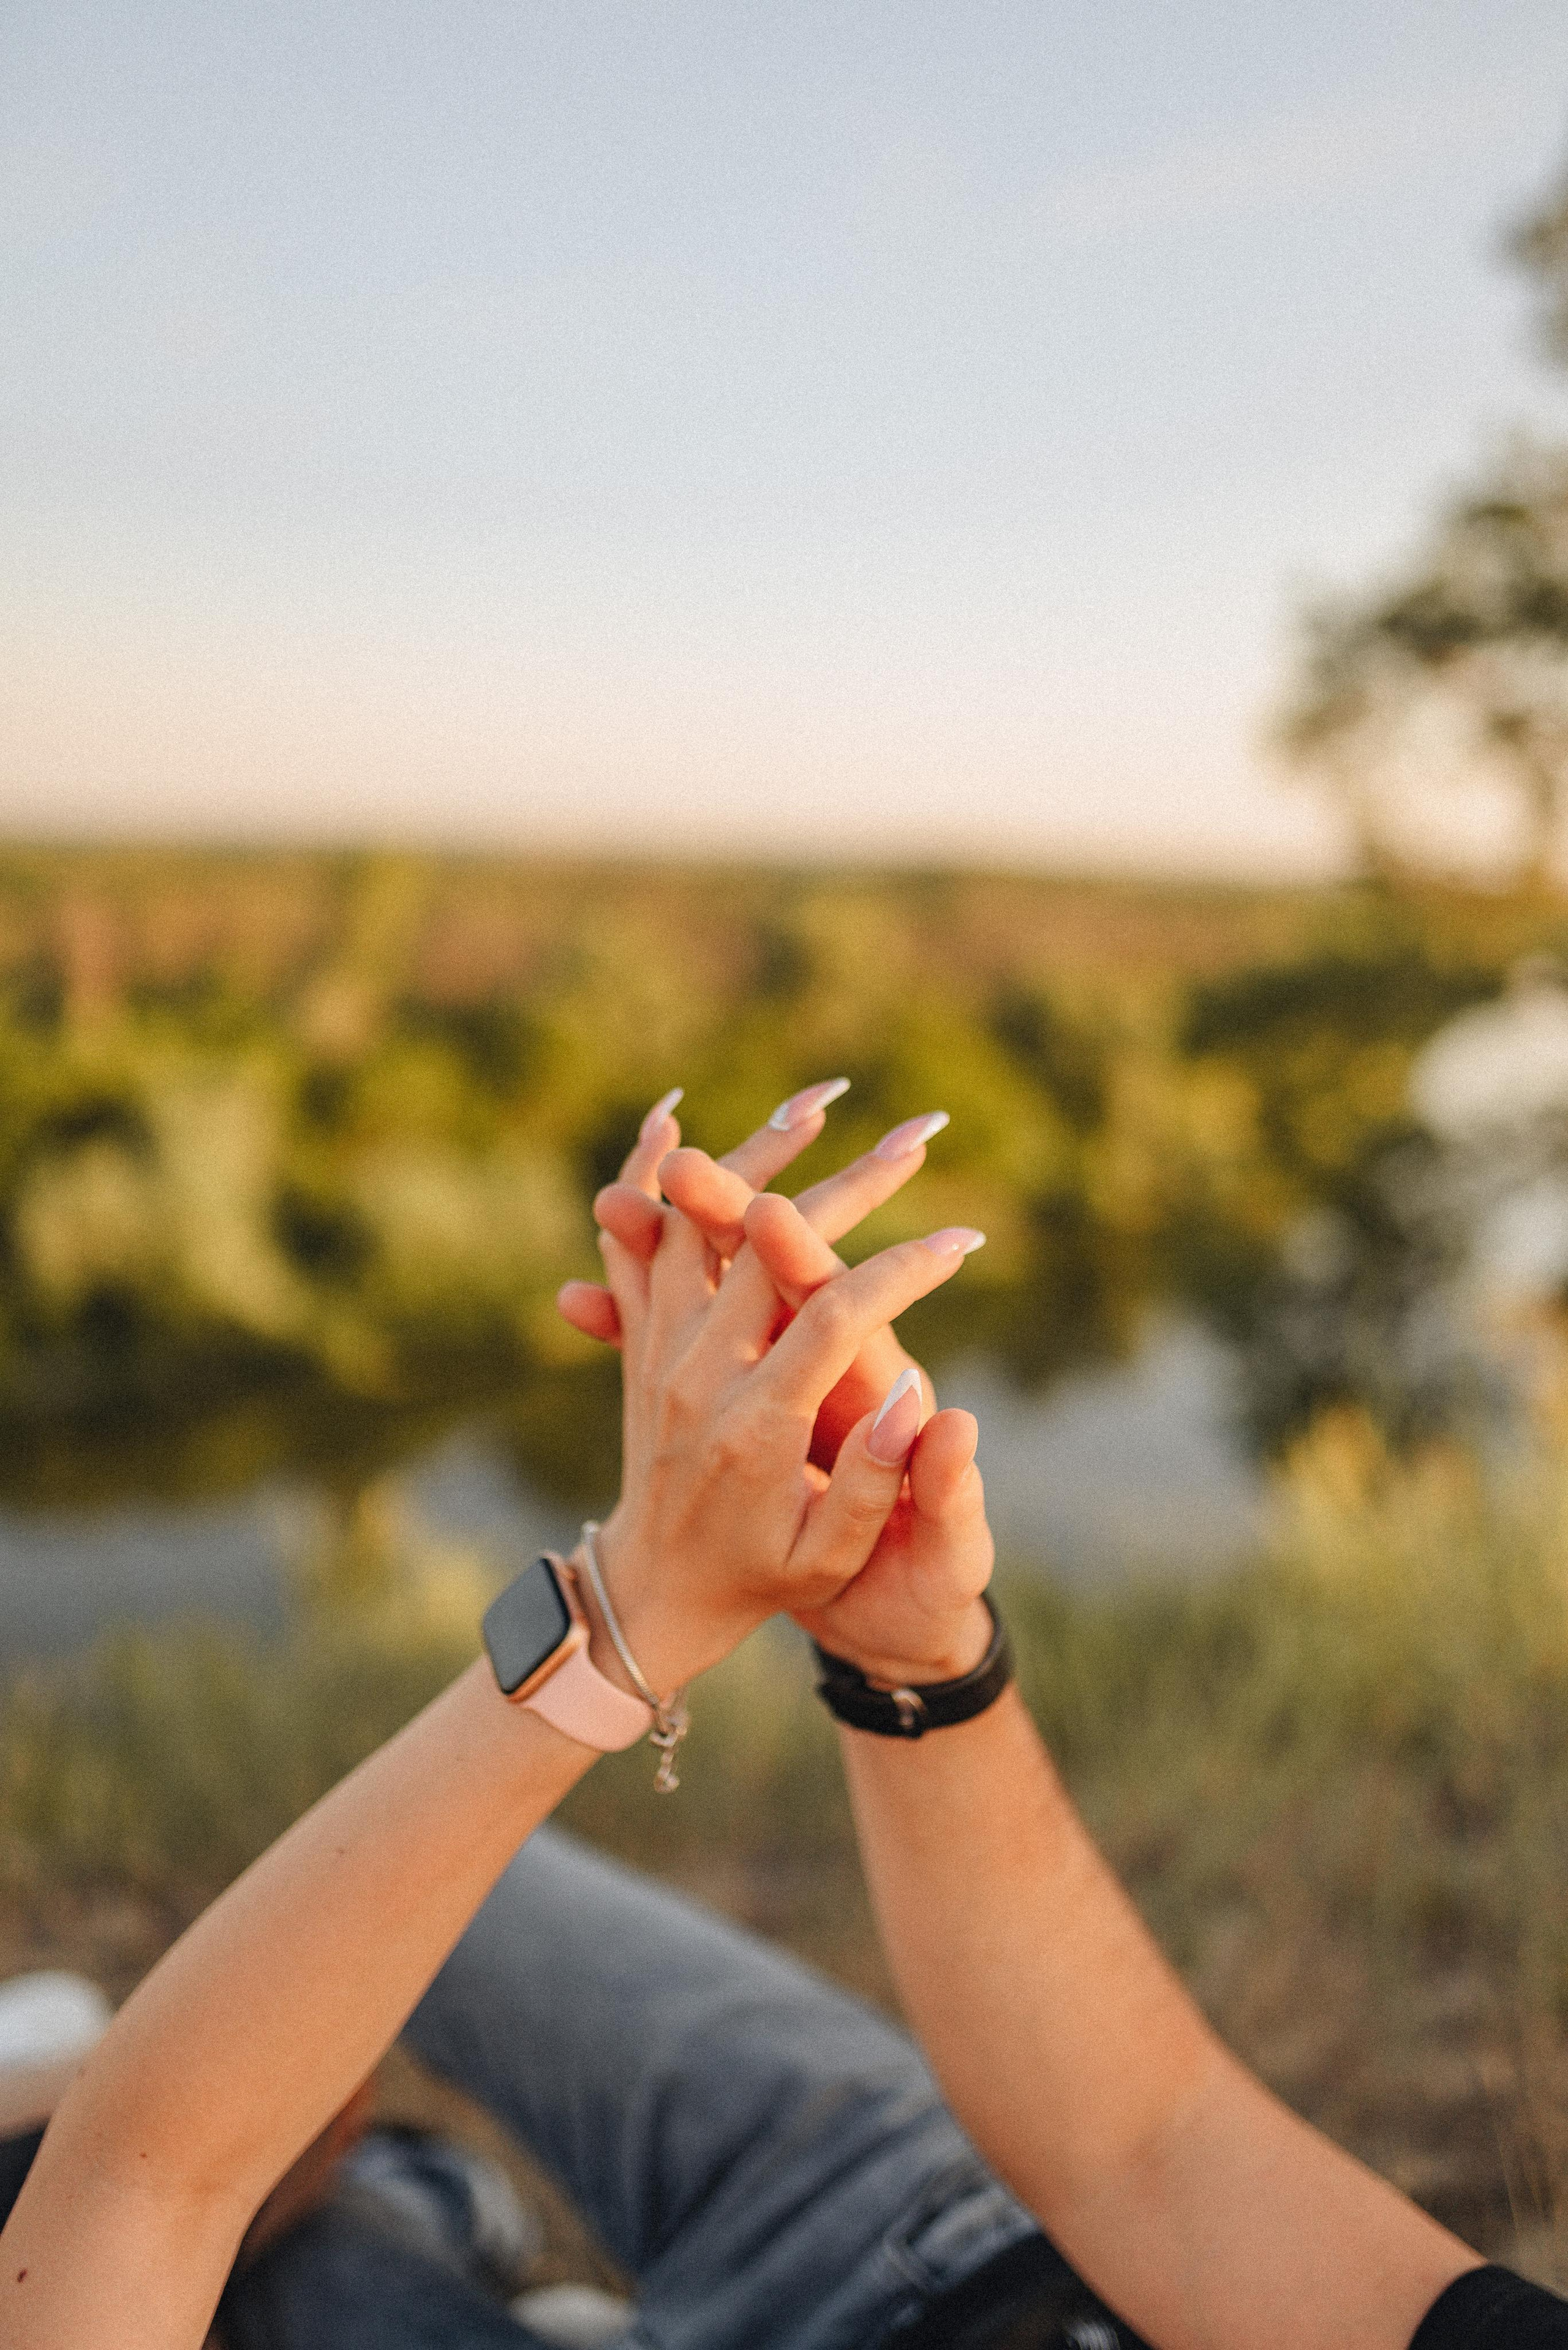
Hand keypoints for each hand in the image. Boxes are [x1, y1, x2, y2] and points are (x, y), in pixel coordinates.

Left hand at [576, 1098, 984, 1696]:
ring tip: (821, 1100)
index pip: (832, 1319)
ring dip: (758, 1158)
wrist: (654, 1590)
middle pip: (770, 1249)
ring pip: (698, 1227)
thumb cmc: (762, 1579)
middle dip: (853, 1186)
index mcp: (754, 1425)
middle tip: (919, 1137)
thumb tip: (922, 1402)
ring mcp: (661, 1351)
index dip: (899, 1274)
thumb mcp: (829, 1557)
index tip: (960, 1241)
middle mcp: (698, 1374)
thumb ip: (878, 1485)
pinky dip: (650, 1184)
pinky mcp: (643, 1341)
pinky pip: (638, 1245)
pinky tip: (667, 1124)